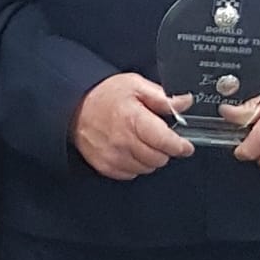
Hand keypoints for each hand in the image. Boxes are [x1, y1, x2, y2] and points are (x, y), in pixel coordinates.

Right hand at [71, 74, 193, 180]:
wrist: (73, 107)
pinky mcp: (105, 166)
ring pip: (147, 168)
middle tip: (160, 139)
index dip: (180, 146)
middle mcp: (123, 140)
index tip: (186, 146)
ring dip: (151, 158)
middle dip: (165, 150)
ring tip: (143, 142)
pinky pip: (131, 174)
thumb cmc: (103, 95)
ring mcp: (113, 156)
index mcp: (133, 119)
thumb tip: (185, 102)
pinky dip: (136, 165)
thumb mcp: (135, 85)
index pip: (165, 142)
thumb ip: (162, 97)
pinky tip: (131, 150)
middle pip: (158, 158)